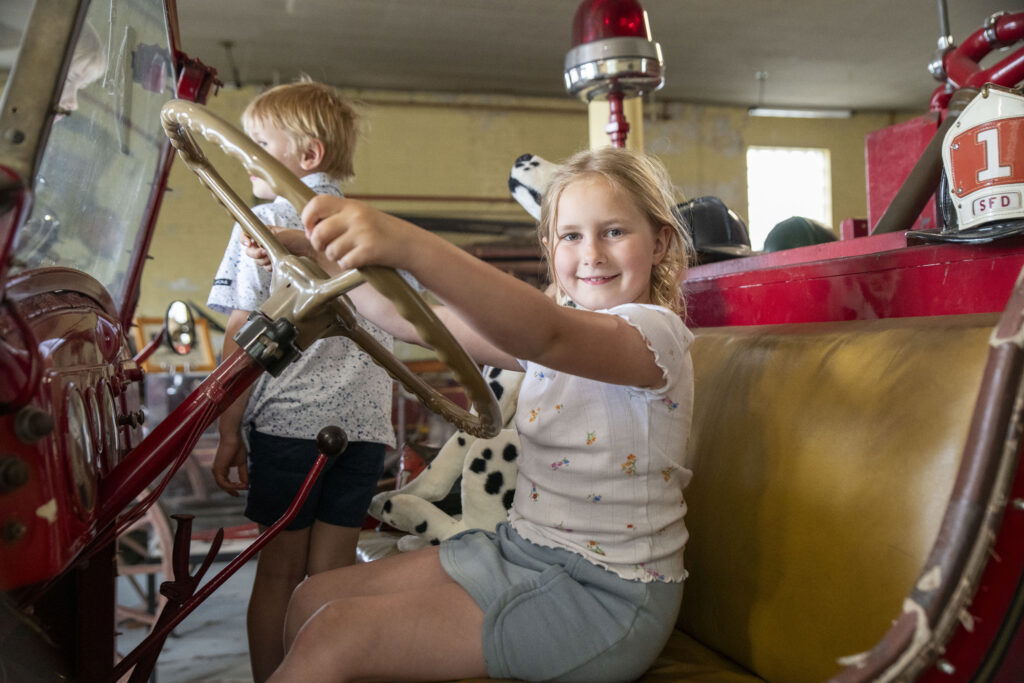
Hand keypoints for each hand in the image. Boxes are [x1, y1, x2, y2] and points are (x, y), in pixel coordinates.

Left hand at [212, 433, 248, 495]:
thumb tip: (247, 484)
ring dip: (234, 488)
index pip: (225, 482)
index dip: (233, 488)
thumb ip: (243, 474)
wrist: (233, 437)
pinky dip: (232, 485)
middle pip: (223, 486)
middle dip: (233, 490)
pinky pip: (223, 483)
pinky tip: (241, 485)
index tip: (243, 490)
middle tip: (240, 494)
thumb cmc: (237, 447)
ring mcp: (216, 470)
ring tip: (244, 487)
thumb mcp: (242, 463)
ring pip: (223, 486)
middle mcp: (217, 470)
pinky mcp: (217, 469)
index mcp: (221, 469)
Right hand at [240, 226, 313, 270]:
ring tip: (276, 257)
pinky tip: (279, 264)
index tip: (248, 243)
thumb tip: (257, 244)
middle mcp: (265, 243)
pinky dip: (271, 267)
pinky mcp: (274, 265)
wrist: (313, 253)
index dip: (244, 239)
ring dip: (265, 260)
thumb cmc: (300, 240)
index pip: (247, 234)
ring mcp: (269, 255)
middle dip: (256, 253)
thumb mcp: (282, 235)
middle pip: (249, 250)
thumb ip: (267, 238)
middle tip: (265, 252)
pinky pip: (266, 268)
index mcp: (265, 232)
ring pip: (257, 261)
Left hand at [302, 195, 420, 270]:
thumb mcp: (361, 216)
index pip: (317, 203)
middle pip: (319, 232)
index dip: (307, 217)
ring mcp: (363, 232)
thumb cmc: (382, 232)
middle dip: (318, 245)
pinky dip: (348, 265)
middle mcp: (356, 216)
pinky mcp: (370, 250)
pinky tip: (358, 261)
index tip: (310, 229)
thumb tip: (309, 230)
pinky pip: (345, 262)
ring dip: (336, 257)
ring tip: (348, 254)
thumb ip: (338, 217)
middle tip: (327, 248)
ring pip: (331, 251)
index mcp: (351, 205)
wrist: (411, 244)